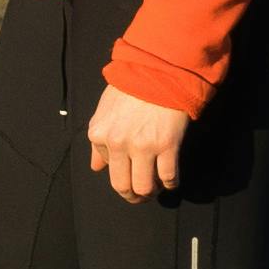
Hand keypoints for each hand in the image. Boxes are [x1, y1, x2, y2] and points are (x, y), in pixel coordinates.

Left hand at [88, 82, 190, 201]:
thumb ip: (99, 141)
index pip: (106, 168)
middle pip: (123, 185)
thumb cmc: (131, 87)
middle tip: (140, 196)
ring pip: (144, 187)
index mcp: (99, 134)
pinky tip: (171, 181)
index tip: (129, 170)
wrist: (158, 71)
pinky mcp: (166, 146)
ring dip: (150, 193)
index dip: (119, 171)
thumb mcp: (105, 110)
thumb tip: (96, 167)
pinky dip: (170, 184)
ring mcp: (142, 146)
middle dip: (132, 196)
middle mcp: (117, 144)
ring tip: (155, 190)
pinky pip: (168, 177)